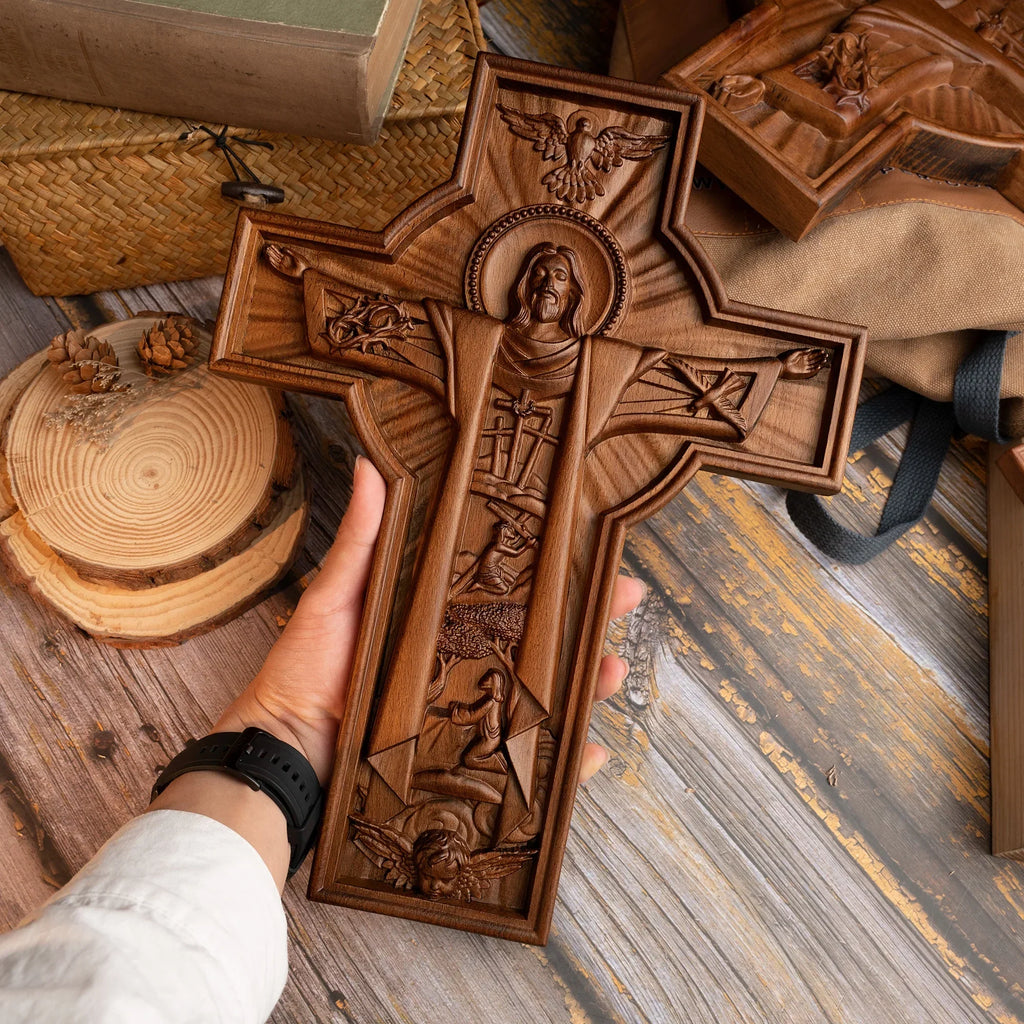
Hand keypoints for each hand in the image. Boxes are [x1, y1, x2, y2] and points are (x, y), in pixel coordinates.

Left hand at [215, 456, 643, 784]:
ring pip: (549, 697)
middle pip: (544, 640)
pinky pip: (530, 765)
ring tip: (610, 670)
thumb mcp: (336, 597)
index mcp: (443, 620)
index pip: (512, 589)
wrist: (284, 751)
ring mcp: (472, 713)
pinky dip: (569, 763)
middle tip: (624, 600)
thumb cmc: (305, 670)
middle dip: (591, 620)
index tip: (594, 547)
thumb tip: (372, 467)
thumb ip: (362, 541)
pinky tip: (593, 753)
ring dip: (590, 684)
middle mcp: (466, 663)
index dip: (556, 570)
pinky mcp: (469, 760)